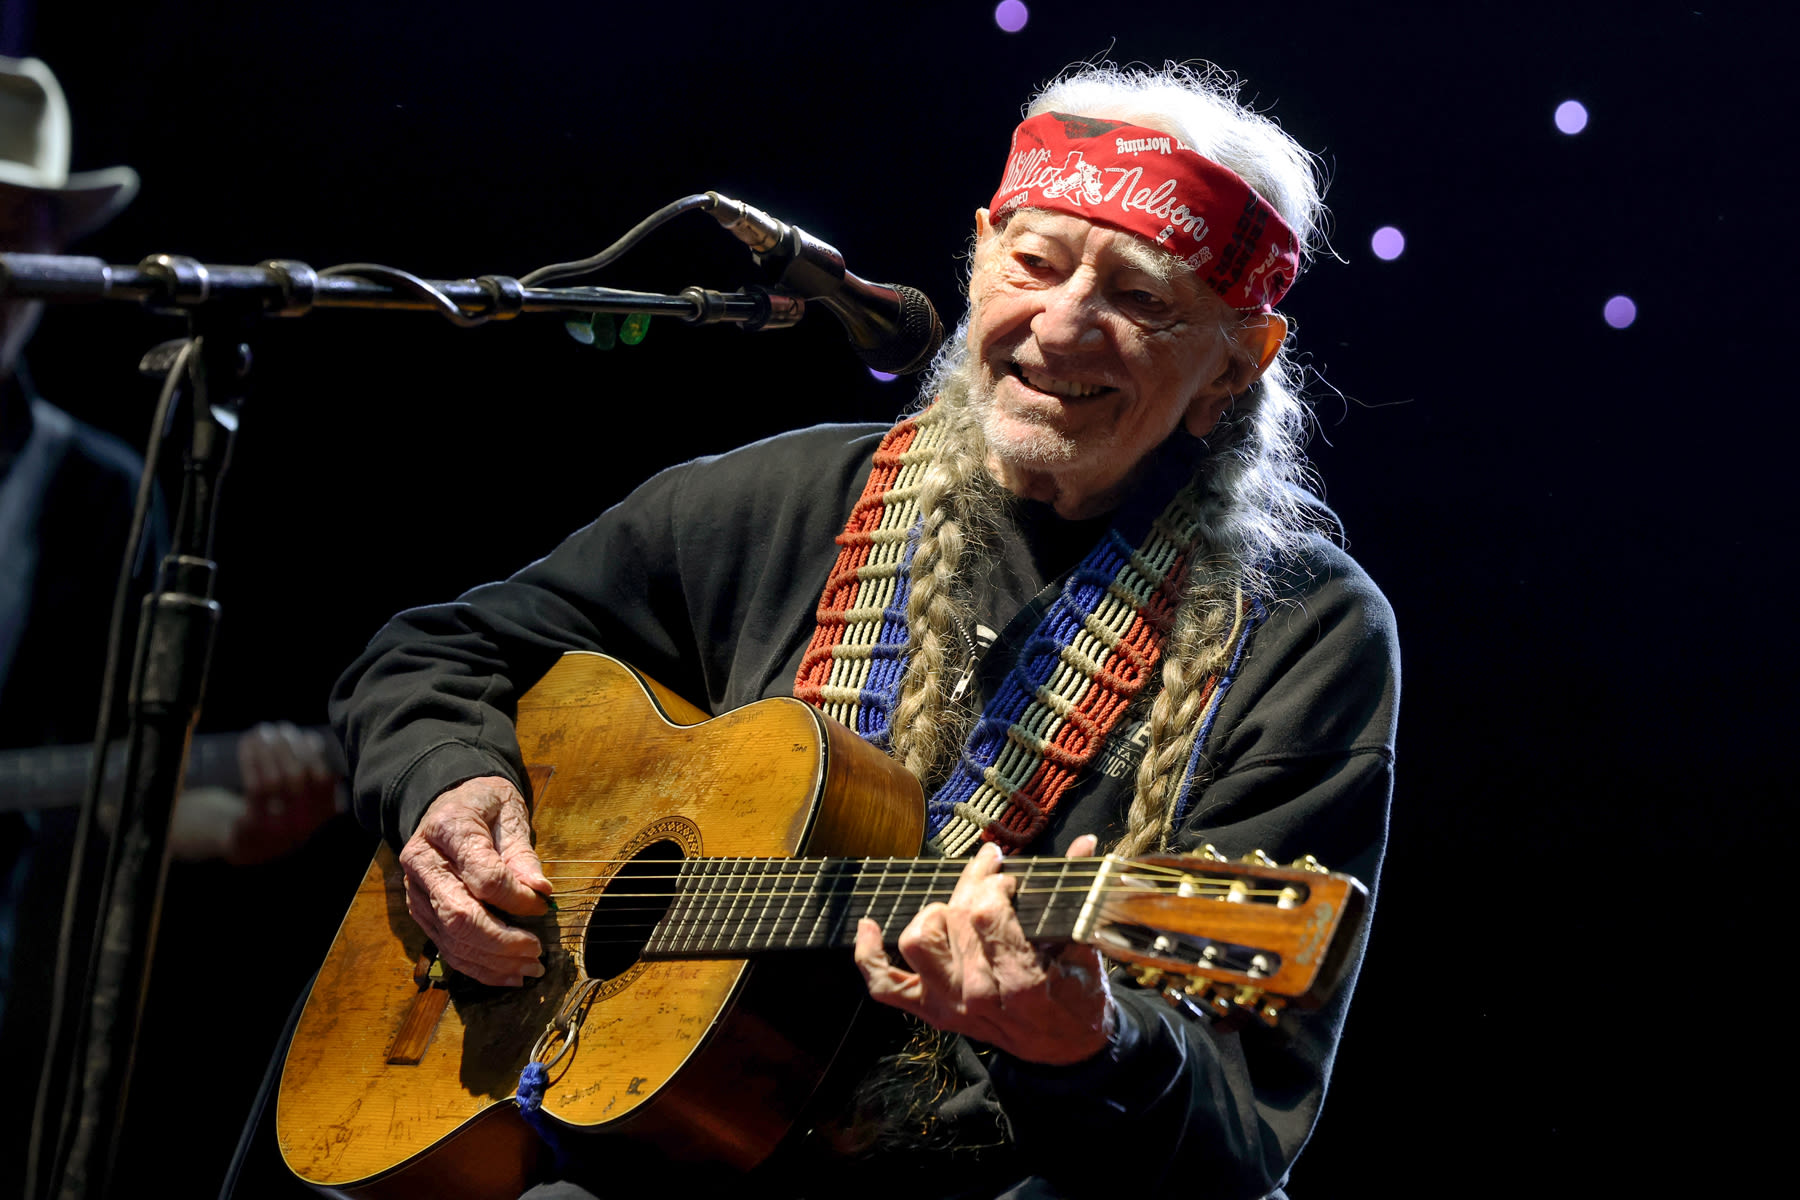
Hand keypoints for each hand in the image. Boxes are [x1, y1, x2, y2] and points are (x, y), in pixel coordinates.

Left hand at [168, 722, 343, 862]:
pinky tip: (248, 744)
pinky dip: (250, 761)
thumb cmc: (283, 809)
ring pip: (273, 781)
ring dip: (267, 750)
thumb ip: (313, 772)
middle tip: (280, 728)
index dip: (314, 754)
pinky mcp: (251, 828)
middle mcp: (304, 825)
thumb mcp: (306, 797)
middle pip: (297, 777)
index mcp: (323, 815)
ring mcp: (277, 829)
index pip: (324, 779)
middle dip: (288, 746)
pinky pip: (253, 788)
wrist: (251, 844)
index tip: (304, 735)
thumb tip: (313, 740)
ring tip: (263, 731)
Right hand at [398, 775, 551, 985]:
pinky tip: (508, 974)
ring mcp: (417, 892)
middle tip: (537, 951)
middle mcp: (423, 863)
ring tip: (530, 969)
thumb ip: (522, 854)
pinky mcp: (421, 913)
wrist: (448, 804)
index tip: (544, 904)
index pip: (483, 876)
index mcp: (447, 829)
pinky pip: (447, 948)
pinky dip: (478, 967)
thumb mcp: (508, 814)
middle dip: (502, 941)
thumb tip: (541, 891)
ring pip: (452, 938)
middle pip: (460, 915)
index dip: (516, 898)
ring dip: (493, 961)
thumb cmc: (483, 806)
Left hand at [854, 833, 1113, 1065]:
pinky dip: (867, 955)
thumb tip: (1084, 843)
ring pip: (915, 941)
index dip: (997, 884)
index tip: (1012, 880)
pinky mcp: (930, 1011)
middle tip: (994, 879)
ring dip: (933, 914)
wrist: (1065, 1050)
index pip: (986, 913)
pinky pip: (884, 984)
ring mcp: (948, 1005)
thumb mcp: (1084, 949)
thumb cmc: (1076, 997)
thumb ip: (1078, 895)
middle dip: (974, 886)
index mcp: (1020, 981)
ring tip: (959, 907)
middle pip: (953, 917)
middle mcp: (977, 995)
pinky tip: (869, 925)